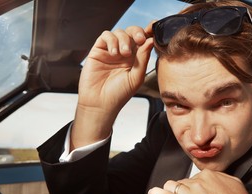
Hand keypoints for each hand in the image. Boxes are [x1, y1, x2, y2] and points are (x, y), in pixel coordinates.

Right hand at [71, 23, 153, 149]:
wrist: (100, 103)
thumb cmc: (119, 94)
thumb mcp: (136, 77)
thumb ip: (143, 58)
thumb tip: (150, 41)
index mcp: (136, 59)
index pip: (143, 41)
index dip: (148, 33)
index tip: (153, 31)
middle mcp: (124, 53)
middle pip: (132, 32)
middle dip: (137, 32)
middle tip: (140, 40)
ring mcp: (111, 51)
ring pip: (119, 32)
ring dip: (124, 39)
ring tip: (124, 53)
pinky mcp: (98, 50)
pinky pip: (105, 36)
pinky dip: (111, 41)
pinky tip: (114, 54)